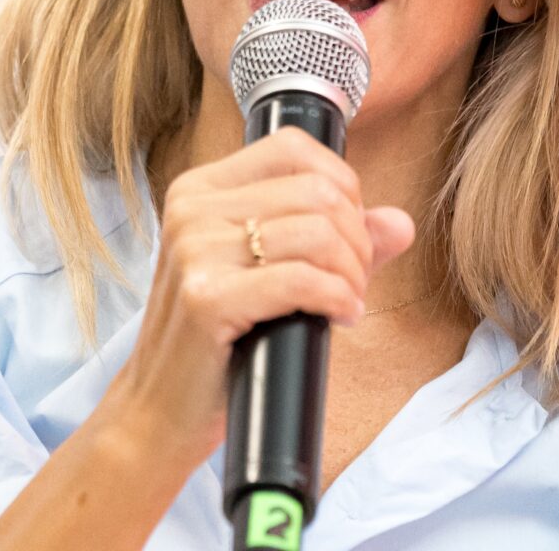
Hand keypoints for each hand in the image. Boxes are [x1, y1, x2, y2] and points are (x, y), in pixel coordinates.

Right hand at [98, 128, 415, 467]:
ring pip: (318, 232)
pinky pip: (303, 280)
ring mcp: (193, 250)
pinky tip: (339, 317)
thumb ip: (334, 241)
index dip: (343, 187)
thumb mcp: (269, 275)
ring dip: (352, 274)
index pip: (292, 148)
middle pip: (317, 192)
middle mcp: (191, 209)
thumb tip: (399, 222)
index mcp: (199, 190)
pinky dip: (338, 298)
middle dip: (356, 240)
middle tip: (353, 282)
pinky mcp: (205, 298)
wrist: (159, 410)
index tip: (348, 235)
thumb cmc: (217, 343)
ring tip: (345, 302)